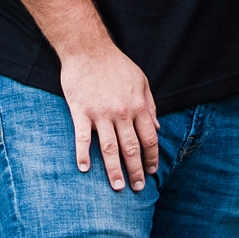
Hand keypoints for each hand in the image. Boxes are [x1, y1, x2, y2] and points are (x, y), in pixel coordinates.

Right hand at [59, 45, 159, 190]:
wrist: (88, 48)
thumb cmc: (116, 64)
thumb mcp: (141, 81)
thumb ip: (150, 106)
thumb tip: (158, 129)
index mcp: (138, 106)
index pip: (149, 138)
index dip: (152, 157)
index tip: (152, 171)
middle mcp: (122, 113)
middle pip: (131, 148)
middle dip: (136, 171)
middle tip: (138, 188)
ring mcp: (100, 113)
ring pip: (110, 149)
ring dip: (114, 171)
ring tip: (118, 187)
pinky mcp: (80, 111)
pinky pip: (83, 137)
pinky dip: (83, 154)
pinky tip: (84, 169)